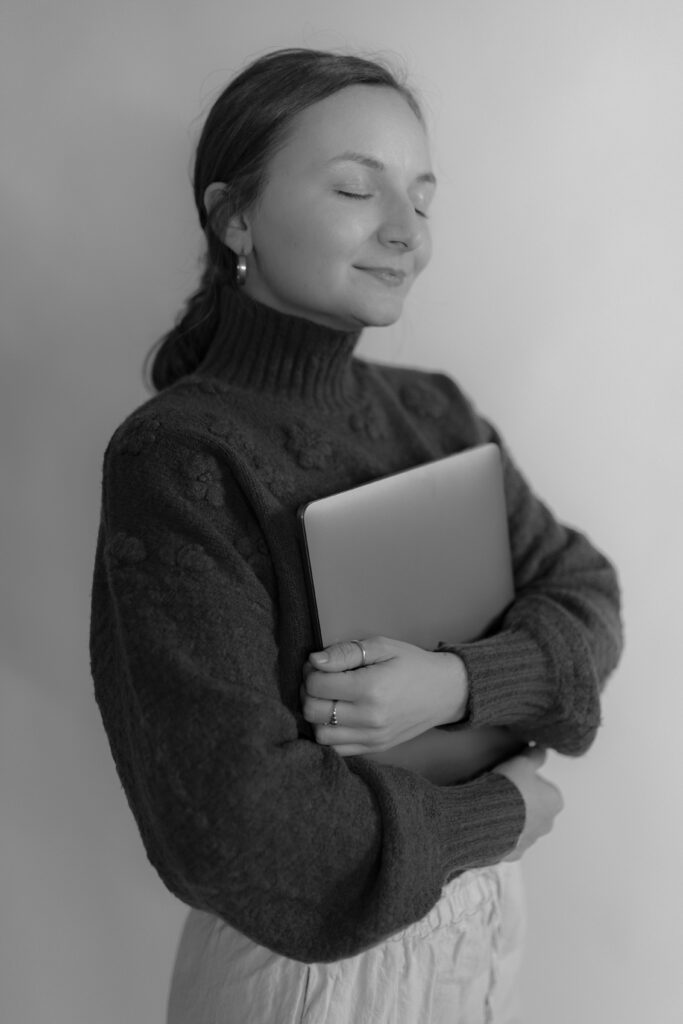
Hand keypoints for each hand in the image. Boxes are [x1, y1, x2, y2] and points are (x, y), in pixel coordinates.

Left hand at [301, 636, 467, 755]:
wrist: (445, 692)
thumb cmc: (412, 664)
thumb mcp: (382, 646)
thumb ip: (346, 652)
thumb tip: (315, 661)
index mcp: (370, 688)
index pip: (317, 685)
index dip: (311, 671)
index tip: (320, 665)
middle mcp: (370, 717)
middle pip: (313, 711)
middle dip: (308, 693)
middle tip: (320, 680)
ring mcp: (372, 737)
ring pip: (320, 735)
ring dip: (316, 716)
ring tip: (328, 699)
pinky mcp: (375, 749)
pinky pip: (337, 749)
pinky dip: (329, 734)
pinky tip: (337, 717)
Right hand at [493, 747, 563, 859]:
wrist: (486, 816)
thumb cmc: (508, 788)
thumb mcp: (521, 762)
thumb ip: (534, 755)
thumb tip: (541, 748)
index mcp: (554, 801)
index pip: (543, 787)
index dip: (526, 780)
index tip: (513, 777)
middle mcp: (548, 824)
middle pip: (534, 807)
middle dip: (520, 801)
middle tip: (502, 790)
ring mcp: (531, 840)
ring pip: (522, 824)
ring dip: (511, 817)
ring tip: (491, 805)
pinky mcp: (514, 852)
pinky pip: (509, 839)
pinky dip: (501, 832)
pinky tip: (488, 821)